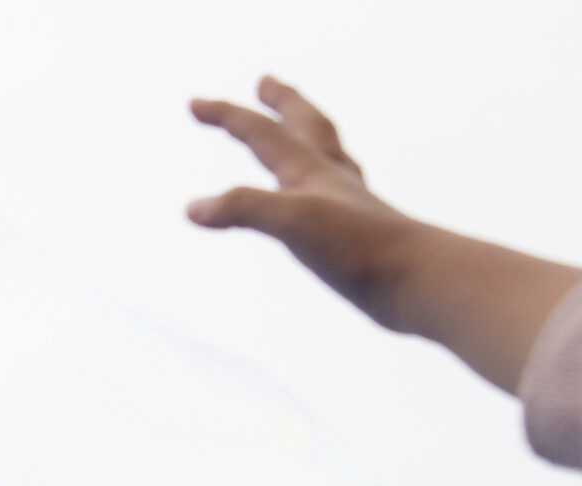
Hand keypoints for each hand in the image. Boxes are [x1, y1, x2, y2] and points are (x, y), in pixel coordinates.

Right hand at [187, 79, 420, 326]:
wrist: (416, 279)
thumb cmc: (358, 248)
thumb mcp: (292, 222)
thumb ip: (243, 209)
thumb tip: (194, 207)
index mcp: (311, 172)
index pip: (262, 132)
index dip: (227, 116)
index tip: (195, 103)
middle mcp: (332, 180)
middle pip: (307, 126)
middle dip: (282, 102)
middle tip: (266, 83)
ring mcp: (348, 204)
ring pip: (327, 156)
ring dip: (309, 135)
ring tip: (298, 131)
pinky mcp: (358, 233)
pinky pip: (336, 194)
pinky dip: (324, 183)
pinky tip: (324, 197)